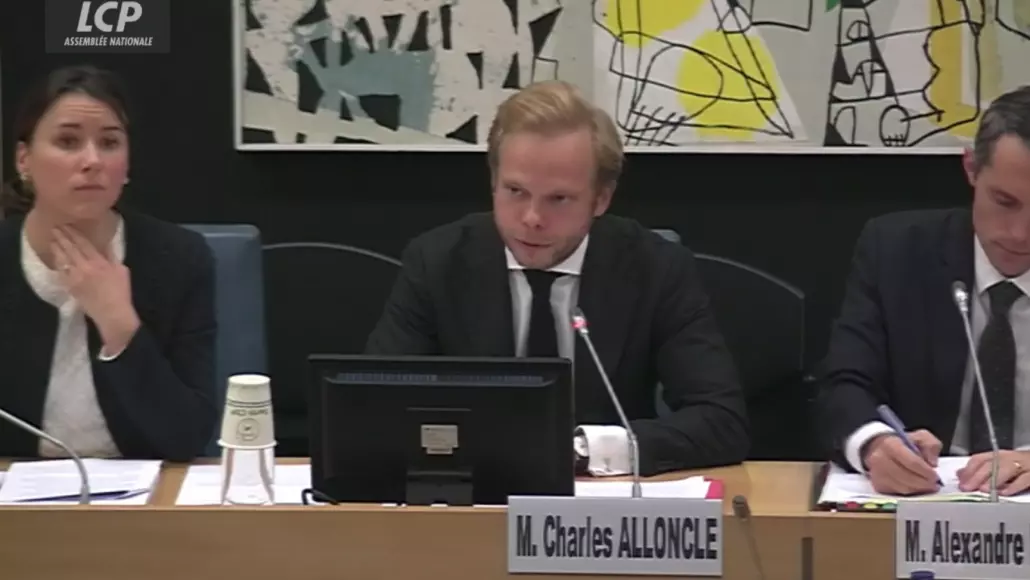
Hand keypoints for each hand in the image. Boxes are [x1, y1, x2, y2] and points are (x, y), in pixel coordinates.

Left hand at [52, 226, 139, 351]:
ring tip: (52, 240)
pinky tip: (56, 259)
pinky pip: (61, 273)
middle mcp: (85, 267)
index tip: (67, 225)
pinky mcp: (70, 287)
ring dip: (57, 249)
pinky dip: (58, 264)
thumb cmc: (121, 292)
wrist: (112, 313)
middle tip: (55, 228)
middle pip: (70, 248)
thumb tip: (105, 246)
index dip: (74, 233)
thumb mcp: (122, 270)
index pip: (83, 243)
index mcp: (99, 262)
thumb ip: (112, 257)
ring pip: (63, 259)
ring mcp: (75, 277)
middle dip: (62, 237)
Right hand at [862, 430, 941, 494]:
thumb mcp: (920, 437)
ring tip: (927, 486)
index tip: (936, 476)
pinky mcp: (878, 485)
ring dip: (918, 489)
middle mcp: (880, 459)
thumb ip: (931, 445)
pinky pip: (898, 493)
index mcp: (891, 444)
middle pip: (907, 478)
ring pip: (903, 488)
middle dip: (924, 483)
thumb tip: (932, 463)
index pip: (912, 462)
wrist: (879, 448)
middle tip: (934, 484)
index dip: (926, 471)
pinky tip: (916, 488)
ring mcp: (877, 474)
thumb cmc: (902, 444)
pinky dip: (910, 493)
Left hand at [958, 450, 1029, 495]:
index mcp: (998, 456)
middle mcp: (1009, 458)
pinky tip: (1005, 493)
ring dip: (993, 479)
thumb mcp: (1000, 465)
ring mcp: (1023, 466)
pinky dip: (1014, 486)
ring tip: (984, 489)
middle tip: (967, 488)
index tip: (960, 482)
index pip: (979, 459)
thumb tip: (960, 475)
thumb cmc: (1021, 466)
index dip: (968, 470)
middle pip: (991, 464)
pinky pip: (1024, 479)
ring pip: (1006, 469)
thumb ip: (981, 469)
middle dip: (977, 476)